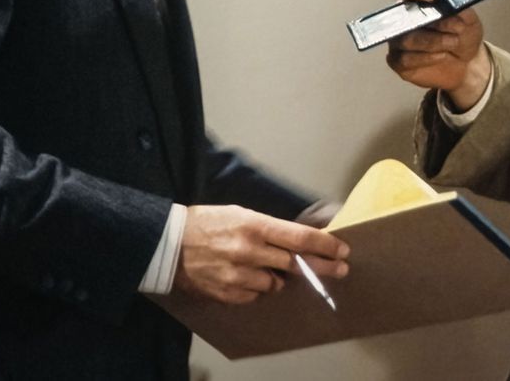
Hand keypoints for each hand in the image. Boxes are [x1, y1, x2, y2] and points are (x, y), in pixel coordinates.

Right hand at [175, 205, 349, 304]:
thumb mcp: (238, 214)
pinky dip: (257, 288)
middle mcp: (249, 251)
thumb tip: (299, 240)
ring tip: (265, 266)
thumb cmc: (206, 223)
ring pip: (277, 284)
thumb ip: (268, 229)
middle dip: (324, 267)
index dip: (325, 245)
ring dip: (280, 278)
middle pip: (298, 263)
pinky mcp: (229, 294)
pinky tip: (244, 276)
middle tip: (341, 269)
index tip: (342, 250)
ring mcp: (239, 275)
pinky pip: (256, 295)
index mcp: (253, 225)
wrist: (167, 244)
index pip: (299, 237)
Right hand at [386, 0, 490, 109]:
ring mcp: (399, 39)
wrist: (466, 64)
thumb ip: (462, 10)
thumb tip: (455, 5)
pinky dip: (426, 58)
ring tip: (453, 43)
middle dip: (435, 24)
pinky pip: (405, 59)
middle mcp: (405, 17)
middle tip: (456, 28)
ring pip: (407, 39)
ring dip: (434, 42)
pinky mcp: (398, 61)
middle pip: (407, 16)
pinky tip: (441, 55)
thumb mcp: (470, 20)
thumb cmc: (462, 36)